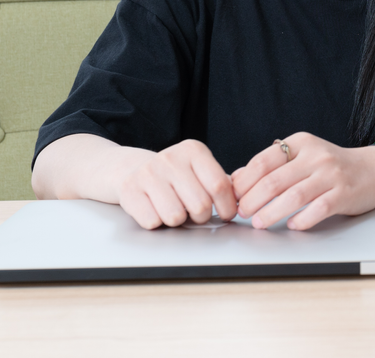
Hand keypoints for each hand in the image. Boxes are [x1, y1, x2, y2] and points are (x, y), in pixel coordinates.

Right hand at [115, 139, 237, 229]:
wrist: (131, 168)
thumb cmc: (174, 175)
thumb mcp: (200, 169)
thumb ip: (222, 181)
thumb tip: (244, 195)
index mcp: (194, 150)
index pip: (219, 185)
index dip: (227, 207)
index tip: (226, 214)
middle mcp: (171, 158)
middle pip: (200, 205)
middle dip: (201, 216)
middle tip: (195, 212)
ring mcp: (149, 173)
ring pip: (176, 217)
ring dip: (178, 221)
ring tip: (174, 208)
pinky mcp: (130, 189)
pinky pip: (153, 222)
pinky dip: (157, 223)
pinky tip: (155, 209)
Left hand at [230, 133, 374, 231]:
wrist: (374, 170)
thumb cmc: (332, 166)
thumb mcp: (302, 156)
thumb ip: (272, 165)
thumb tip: (236, 179)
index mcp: (301, 143)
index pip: (263, 161)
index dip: (244, 181)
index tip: (233, 196)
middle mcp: (315, 156)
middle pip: (274, 180)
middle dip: (252, 200)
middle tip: (242, 213)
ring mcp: (331, 175)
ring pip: (293, 196)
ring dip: (271, 213)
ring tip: (259, 223)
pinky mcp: (344, 194)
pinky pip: (318, 209)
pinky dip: (302, 219)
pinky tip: (292, 225)